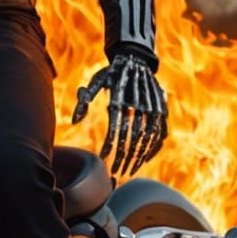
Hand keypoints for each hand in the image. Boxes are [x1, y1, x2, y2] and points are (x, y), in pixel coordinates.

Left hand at [72, 49, 167, 178]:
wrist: (137, 59)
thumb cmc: (111, 74)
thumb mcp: (96, 81)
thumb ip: (84, 99)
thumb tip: (74, 121)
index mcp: (122, 100)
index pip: (115, 131)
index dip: (109, 148)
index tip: (101, 162)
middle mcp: (140, 106)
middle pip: (132, 140)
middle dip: (123, 161)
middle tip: (114, 177)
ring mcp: (154, 110)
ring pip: (148, 141)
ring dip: (138, 159)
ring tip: (127, 173)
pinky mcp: (162, 111)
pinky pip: (160, 135)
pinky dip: (153, 149)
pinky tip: (143, 161)